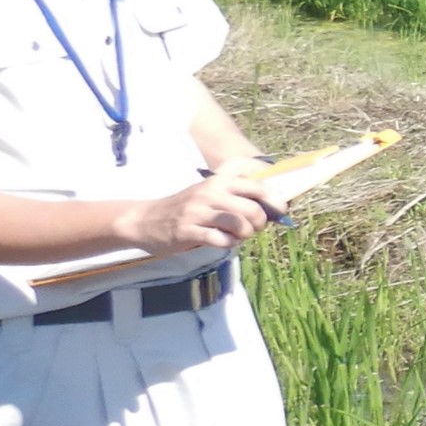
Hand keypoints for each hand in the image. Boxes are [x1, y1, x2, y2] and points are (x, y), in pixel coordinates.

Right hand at [115, 171, 283, 254]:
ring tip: (239, 235)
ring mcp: (197, 211)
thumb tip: (272, 207)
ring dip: (245, 234)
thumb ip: (236, 196)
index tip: (280, 209)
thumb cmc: (185, 207)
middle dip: (260, 222)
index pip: (257, 185)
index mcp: (218, 181)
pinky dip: (228, 243)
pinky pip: (220, 239)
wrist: (144, 220)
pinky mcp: (187, 231)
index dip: (275, 199)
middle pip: (252, 208)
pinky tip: (223, 241)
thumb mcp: (209, 193)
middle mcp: (209, 193)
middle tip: (254, 228)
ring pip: (239, 224)